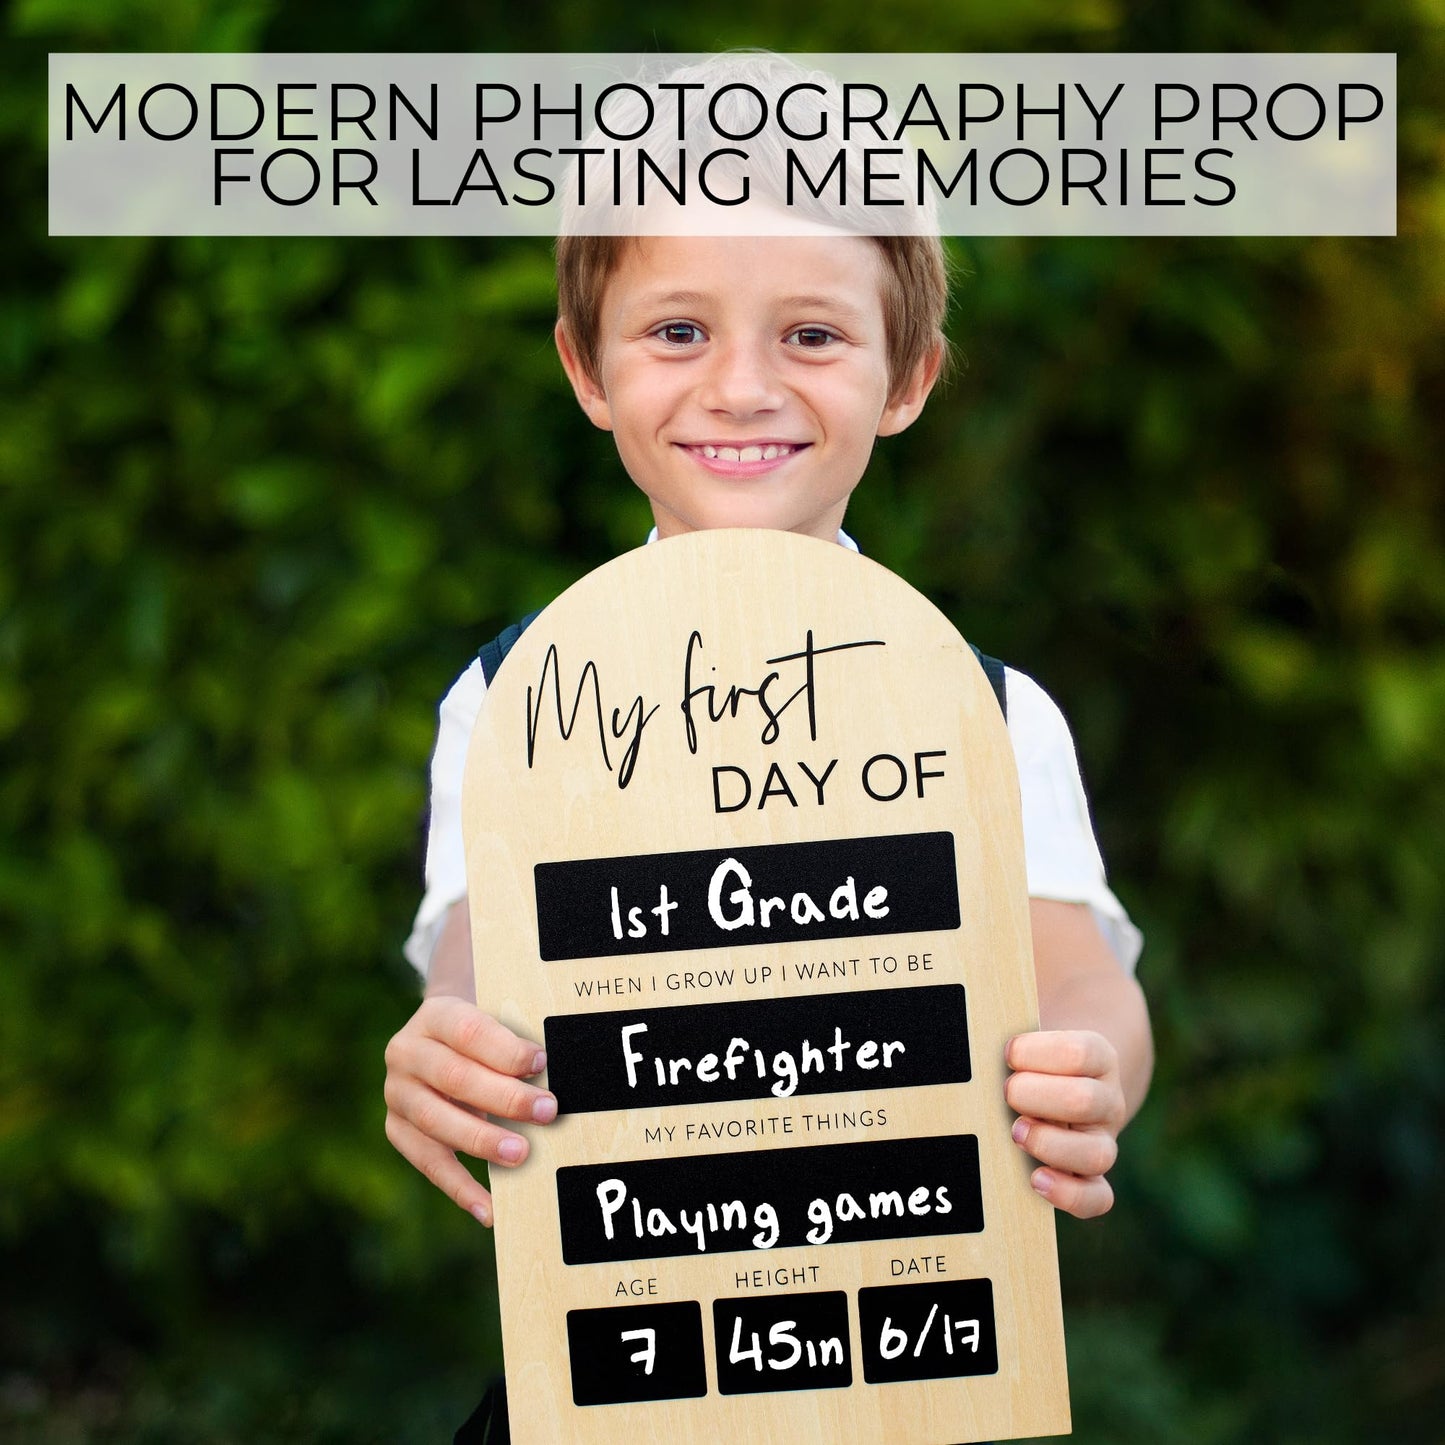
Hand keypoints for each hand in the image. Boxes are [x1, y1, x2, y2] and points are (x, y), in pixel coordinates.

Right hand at [383, 996, 556, 1225]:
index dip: (505, 1049)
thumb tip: (551, 1077)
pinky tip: (489, 1209)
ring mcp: (396, 1093)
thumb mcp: (494, 1024)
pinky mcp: (396, 1129)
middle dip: (504, 1097)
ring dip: (482, 1141)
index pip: (469, 1030)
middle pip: (455, 1077)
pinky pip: (428, 1162)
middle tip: (547, 1111)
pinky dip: (460, 1188)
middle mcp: (406, 1052)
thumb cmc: (484, 1037)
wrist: (440, 1041)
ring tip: (521, 1155)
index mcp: (435, 1015)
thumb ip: (516, 1044)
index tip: (541, 1064)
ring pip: (437, 1121)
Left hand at [1004, 1029, 1124, 1219]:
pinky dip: (1071, 1194)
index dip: (1043, 1052)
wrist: (1072, 1077)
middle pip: (1090, 1101)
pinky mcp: (1088, 1175)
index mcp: (1097, 1056)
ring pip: (1098, 1153)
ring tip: (1015, 1131)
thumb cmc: (1034, 1050)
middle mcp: (1106, 1100)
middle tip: (1007, 1090)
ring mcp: (1100, 1140)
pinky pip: (1098, 1197)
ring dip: (1052, 1144)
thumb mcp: (1027, 1025)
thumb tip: (967, 966)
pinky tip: (1036, 1180)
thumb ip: (1005, 1011)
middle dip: (1040, 1096)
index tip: (1009, 1051)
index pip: (1084, 1052)